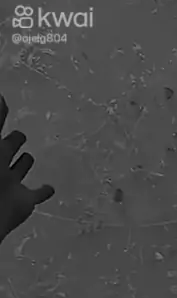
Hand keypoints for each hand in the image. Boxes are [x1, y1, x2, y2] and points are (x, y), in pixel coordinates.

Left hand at [0, 95, 53, 242]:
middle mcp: (1, 165)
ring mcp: (13, 183)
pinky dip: (44, 191)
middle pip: (8, 149)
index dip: (1, 117)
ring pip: (20, 170)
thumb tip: (1, 96)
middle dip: (14, 141)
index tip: (4, 104)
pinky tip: (50, 188)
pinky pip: (37, 194)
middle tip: (20, 135)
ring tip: (29, 158)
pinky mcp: (25, 200)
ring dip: (25, 164)